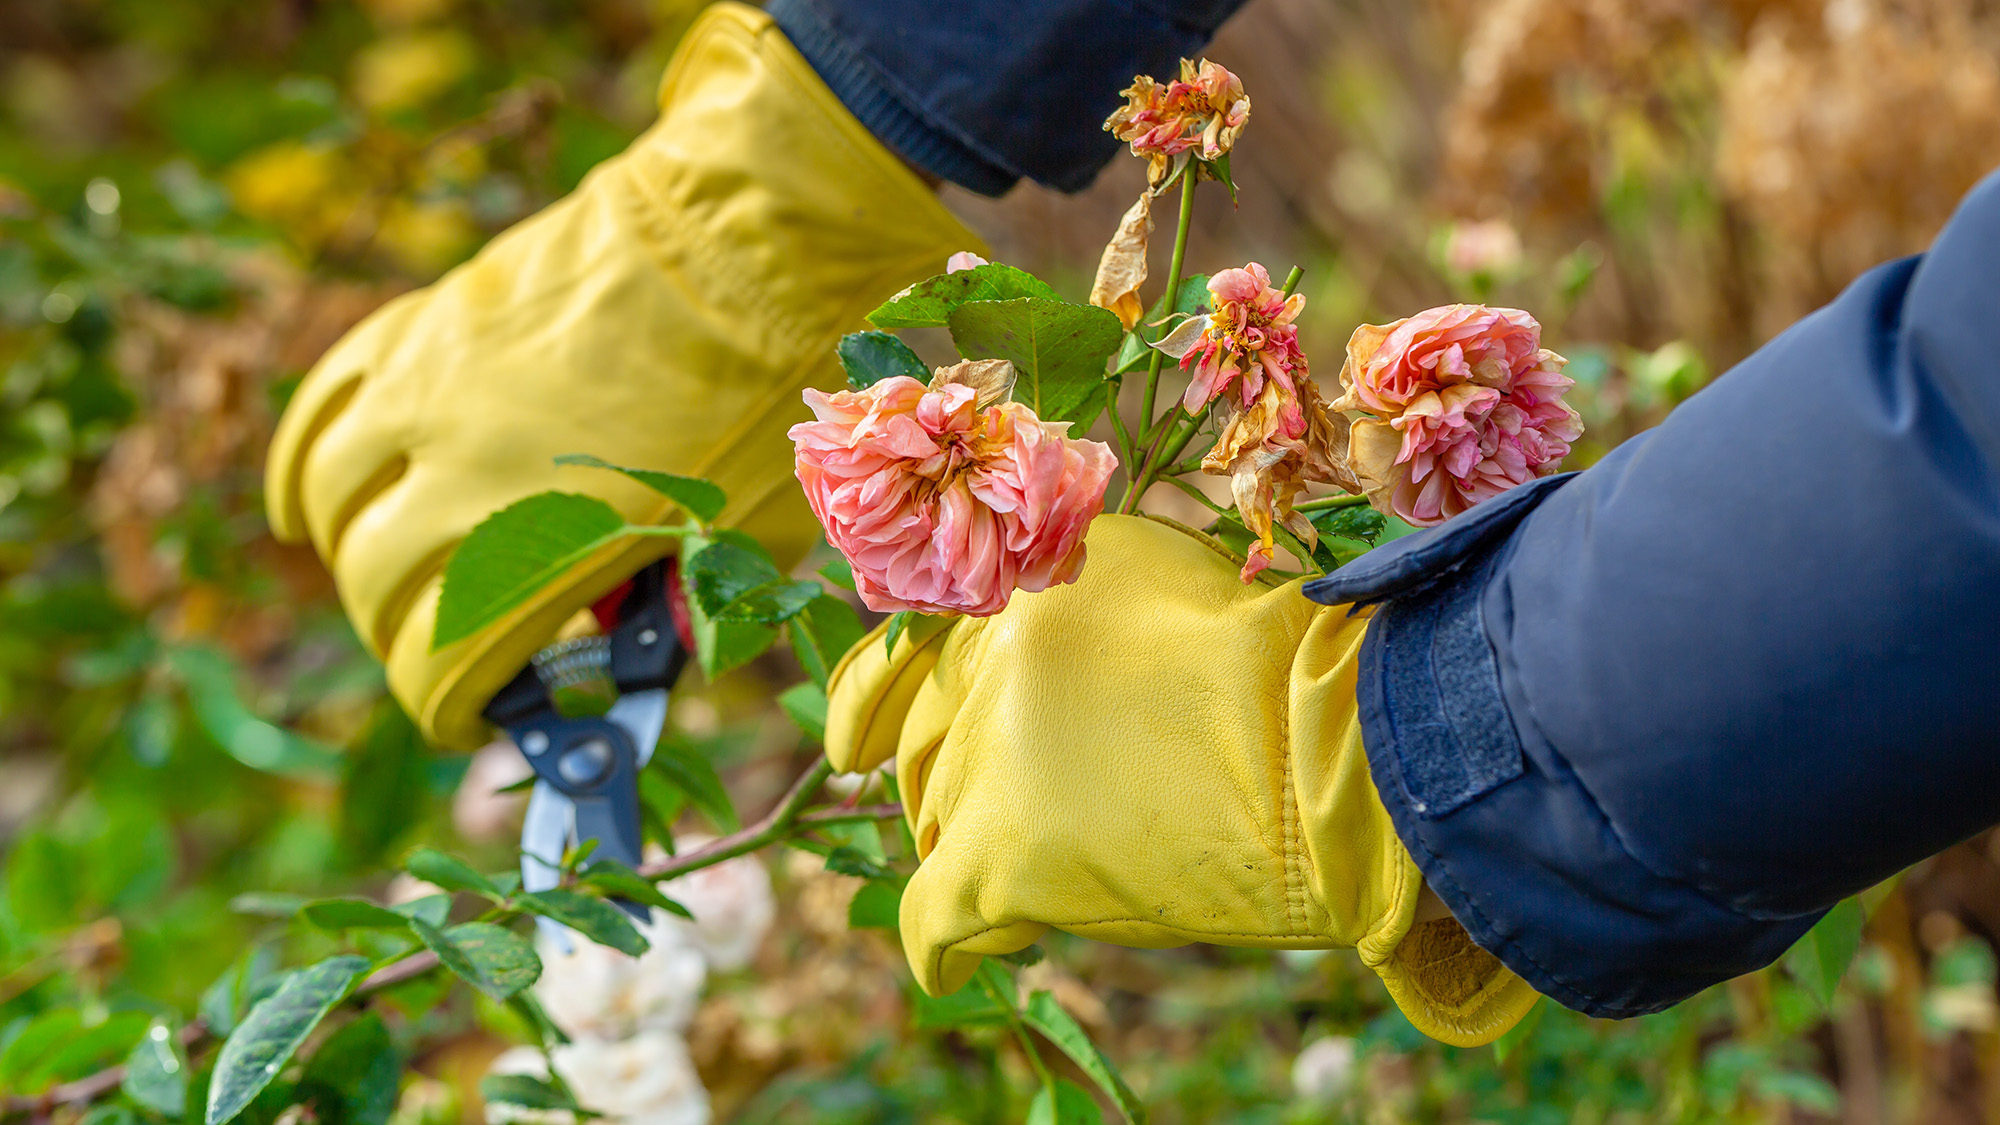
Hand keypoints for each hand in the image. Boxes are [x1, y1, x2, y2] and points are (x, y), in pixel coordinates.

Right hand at [264, 2, 977, 747]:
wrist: (755, 239)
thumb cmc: (772, 393)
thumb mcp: (746, 532)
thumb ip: (681, 604)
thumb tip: (641, 650)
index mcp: (550, 540)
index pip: (444, 661)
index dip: (450, 708)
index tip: (469, 717)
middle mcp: (465, 470)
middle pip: (376, 588)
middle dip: (401, 639)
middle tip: (443, 651)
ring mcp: (431, 390)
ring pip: (332, 499)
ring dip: (346, 556)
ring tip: (383, 582)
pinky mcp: (428, 326)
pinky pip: (327, 403)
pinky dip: (303, 464)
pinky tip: (306, 505)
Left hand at [825, 514, 1538, 1045]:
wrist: (1321, 740)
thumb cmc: (1264, 653)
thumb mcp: (1152, 567)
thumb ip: (1065, 583)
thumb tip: (1026, 600)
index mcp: (1007, 602)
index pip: (897, 658)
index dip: (871, 703)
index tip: (852, 741)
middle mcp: (976, 678)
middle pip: (923, 749)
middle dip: (950, 778)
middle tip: (1007, 805)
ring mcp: (982, 769)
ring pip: (933, 825)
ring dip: (967, 845)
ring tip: (1030, 860)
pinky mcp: (999, 860)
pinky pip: (932, 917)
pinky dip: (938, 939)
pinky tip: (948, 955)